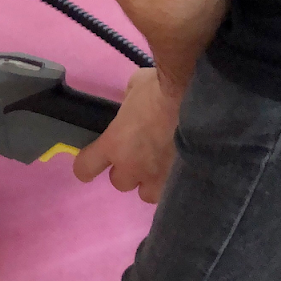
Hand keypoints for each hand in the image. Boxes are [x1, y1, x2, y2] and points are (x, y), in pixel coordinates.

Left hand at [72, 68, 182, 202]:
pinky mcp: (179, 183)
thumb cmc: (160, 89)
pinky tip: (179, 169)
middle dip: (126, 169)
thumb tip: (132, 105)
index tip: (90, 162)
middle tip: (137, 154)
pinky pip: (170, 193)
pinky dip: (171, 184)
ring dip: (148, 181)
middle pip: (119, 182)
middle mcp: (132, 167)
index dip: (86, 166)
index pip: (85, 168)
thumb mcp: (133, 87)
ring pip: (145, 193)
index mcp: (114, 144)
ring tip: (159, 166)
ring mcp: (157, 178)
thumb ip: (127, 103)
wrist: (195, 102)